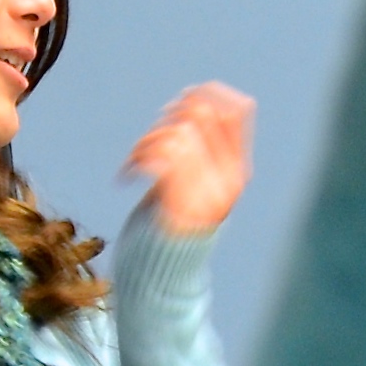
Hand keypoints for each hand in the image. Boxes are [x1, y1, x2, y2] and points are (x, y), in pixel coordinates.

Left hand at [126, 84, 253, 237]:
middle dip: (170, 115)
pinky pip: (161, 160)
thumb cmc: (173, 222)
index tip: (184, 98)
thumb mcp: (198, 182)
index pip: (238, 110)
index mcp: (238, 172)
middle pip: (201, 115)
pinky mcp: (180, 206)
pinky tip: (126, 175)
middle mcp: (229, 180)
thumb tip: (194, 96)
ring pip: (179, 134)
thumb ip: (205, 148)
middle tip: (153, 134)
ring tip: (134, 160)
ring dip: (146, 142)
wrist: (164, 273)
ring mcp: (208, 193)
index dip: (209, 93)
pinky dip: (136, 161)